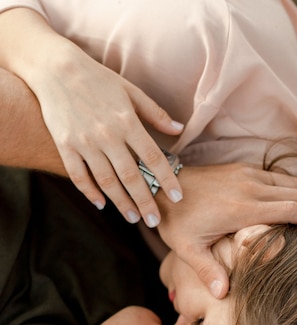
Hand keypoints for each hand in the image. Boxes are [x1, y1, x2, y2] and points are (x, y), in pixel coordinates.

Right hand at [34, 42, 183, 224]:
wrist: (54, 67)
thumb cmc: (97, 78)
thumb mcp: (130, 90)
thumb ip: (155, 113)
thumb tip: (179, 130)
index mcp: (127, 121)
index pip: (153, 157)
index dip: (167, 179)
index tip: (178, 197)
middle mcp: (107, 135)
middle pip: (131, 176)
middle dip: (145, 201)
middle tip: (154, 221)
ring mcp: (84, 142)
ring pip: (106, 181)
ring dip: (121, 203)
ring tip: (133, 218)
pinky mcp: (64, 145)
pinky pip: (78, 176)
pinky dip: (90, 192)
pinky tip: (101, 204)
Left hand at [157, 163, 296, 297]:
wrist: (162, 184)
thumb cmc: (175, 219)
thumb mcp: (187, 249)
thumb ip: (208, 271)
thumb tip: (222, 296)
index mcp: (242, 209)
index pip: (289, 209)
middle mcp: (249, 187)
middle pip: (296, 193)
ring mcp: (246, 174)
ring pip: (288, 182)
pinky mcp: (241, 168)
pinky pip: (274, 175)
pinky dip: (289, 185)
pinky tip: (290, 196)